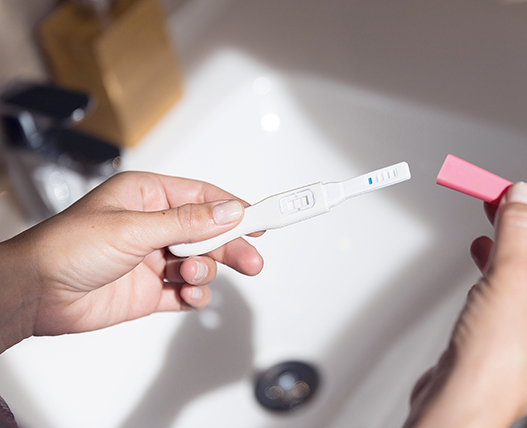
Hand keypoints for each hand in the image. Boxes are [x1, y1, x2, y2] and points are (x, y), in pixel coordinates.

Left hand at [0, 172, 263, 351]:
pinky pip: (185, 291)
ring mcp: (153, 258)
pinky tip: (187, 295)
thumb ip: (188, 222)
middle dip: (230, 246)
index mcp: (148, 197)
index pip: (203, 197)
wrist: (36, 294)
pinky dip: (192, 295)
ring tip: (190, 278)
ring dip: (203, 272)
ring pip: (200, 263)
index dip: (234, 208)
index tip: (261, 217)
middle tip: (252, 259)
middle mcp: (153, 226)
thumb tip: (229, 211)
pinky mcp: (149, 289)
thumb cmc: (68, 248)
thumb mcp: (134, 228)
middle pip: (208, 233)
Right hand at [405, 182, 526, 426]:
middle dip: (525, 228)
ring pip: (524, 277)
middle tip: (505, 200)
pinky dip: (491, 268)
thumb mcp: (511, 278)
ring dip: (506, 245)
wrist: (456, 401)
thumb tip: (521, 198)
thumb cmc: (494, 364)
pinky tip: (479, 253)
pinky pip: (503, 292)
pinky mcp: (499, 338)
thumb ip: (516, 231)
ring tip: (489, 220)